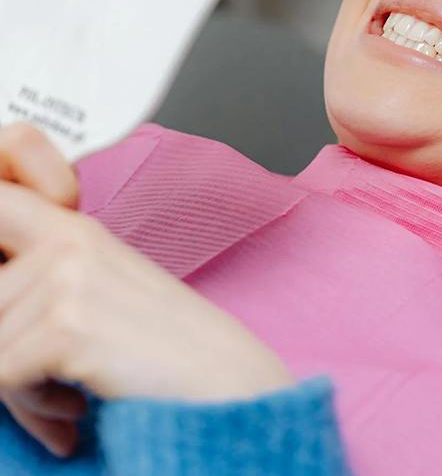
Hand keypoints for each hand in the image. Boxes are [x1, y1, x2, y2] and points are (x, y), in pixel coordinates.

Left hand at [0, 122, 294, 456]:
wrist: (225, 376)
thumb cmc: (167, 345)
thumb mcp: (99, 293)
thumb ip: (40, 284)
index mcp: (73, 228)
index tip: (12, 301)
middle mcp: (67, 239)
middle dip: (4, 353)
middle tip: (41, 382)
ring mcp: (68, 276)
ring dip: (20, 389)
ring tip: (67, 395)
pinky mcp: (67, 323)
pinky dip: (35, 408)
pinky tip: (77, 406)